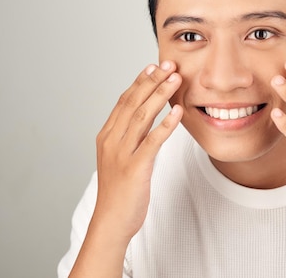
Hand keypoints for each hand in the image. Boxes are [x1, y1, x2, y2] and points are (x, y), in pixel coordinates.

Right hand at [70, 62, 182, 277]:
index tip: (152, 66)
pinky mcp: (135, 168)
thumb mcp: (120, 158)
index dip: (139, 82)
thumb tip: (144, 118)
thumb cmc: (120, 191)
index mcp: (107, 136)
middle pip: (132, 103)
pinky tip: (178, 111)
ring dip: (160, 95)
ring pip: (141, 117)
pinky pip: (152, 142)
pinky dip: (166, 125)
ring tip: (175, 78)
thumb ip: (129, 137)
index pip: (124, 101)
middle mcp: (111, 141)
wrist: (111, 222)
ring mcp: (122, 154)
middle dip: (151, 81)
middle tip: (168, 64)